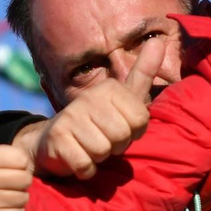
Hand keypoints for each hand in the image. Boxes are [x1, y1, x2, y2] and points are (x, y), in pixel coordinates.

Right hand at [23, 36, 161, 178]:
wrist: (52, 141)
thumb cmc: (97, 121)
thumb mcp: (123, 96)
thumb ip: (142, 72)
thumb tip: (158, 41)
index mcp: (109, 88)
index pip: (140, 121)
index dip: (133, 133)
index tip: (118, 128)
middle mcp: (88, 98)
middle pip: (122, 136)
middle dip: (115, 147)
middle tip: (102, 140)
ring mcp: (70, 118)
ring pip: (102, 151)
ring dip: (98, 158)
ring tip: (89, 148)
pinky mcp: (57, 139)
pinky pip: (85, 164)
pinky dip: (85, 170)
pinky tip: (78, 159)